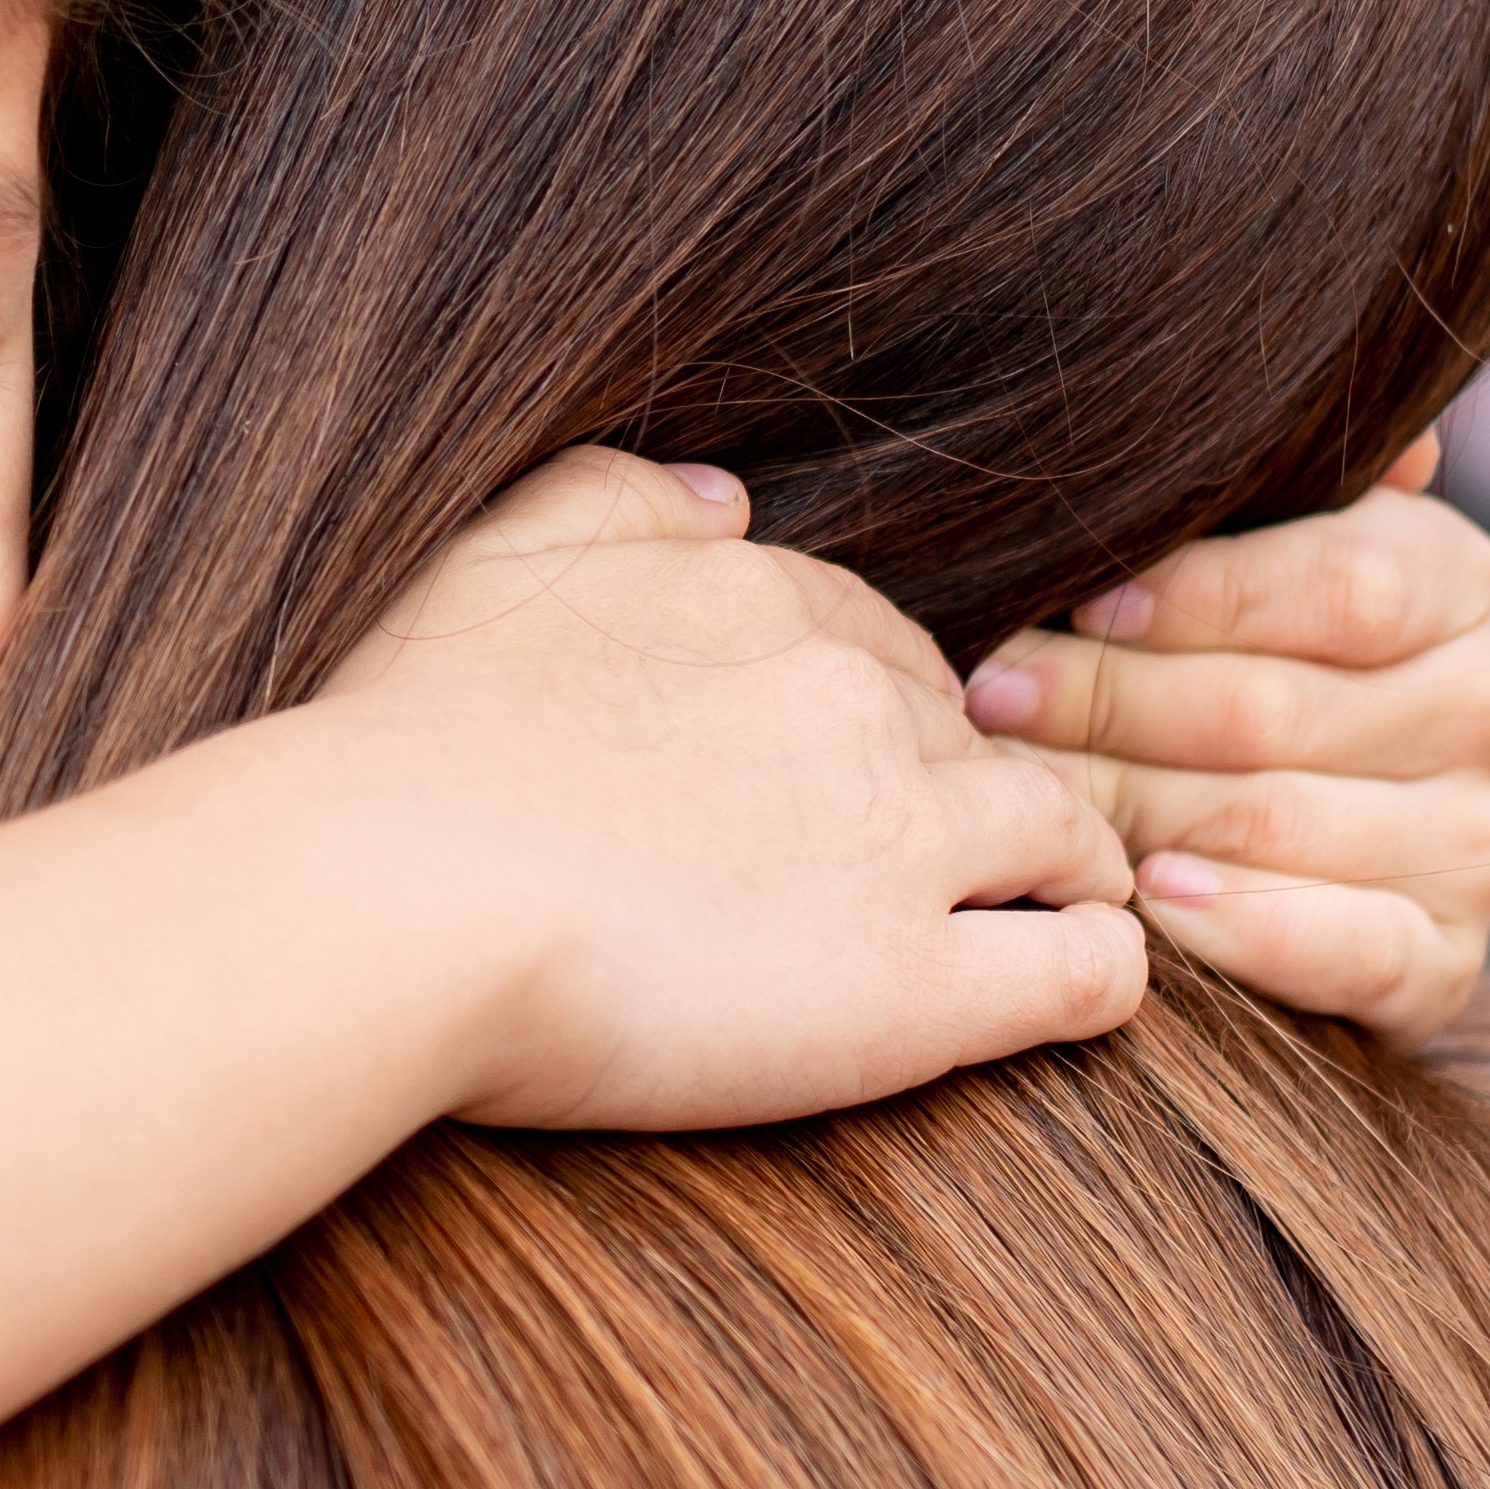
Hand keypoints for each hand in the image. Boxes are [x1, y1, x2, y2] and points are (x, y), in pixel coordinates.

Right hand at [302, 449, 1146, 1133]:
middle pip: (975, 734)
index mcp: (761, 599)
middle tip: (933, 863)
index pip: (884, 646)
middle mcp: (856, 698)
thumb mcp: (496, 556)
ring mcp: (902, 841)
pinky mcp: (916, 988)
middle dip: (968, 789)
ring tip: (1046, 917)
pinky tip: (1071, 990)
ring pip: (1068, 829)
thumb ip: (615, 498)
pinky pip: (1088, 972)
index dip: (883, 717)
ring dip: (1068, 867)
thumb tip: (728, 499)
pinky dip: (1105, 977)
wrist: (384, 892)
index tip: (852, 780)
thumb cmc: (401, 740)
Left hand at [953, 435, 1489, 1042]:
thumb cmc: (1189, 656)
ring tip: (1022, 794)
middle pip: (1283, 707)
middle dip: (1114, 701)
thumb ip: (1255, 487)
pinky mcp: (1445, 960)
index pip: (1342, 586)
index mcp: (1451, 580)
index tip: (1080, 599)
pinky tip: (1154, 896)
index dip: (1202, 597)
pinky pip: (1349, 946)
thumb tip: (1377, 441)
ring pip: (1282, 818)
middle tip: (989, 698)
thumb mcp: (1215, 552)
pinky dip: (1244, 925)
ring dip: (1133, 808)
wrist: (1227, 839)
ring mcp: (1471, 838)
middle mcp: (1482, 704)